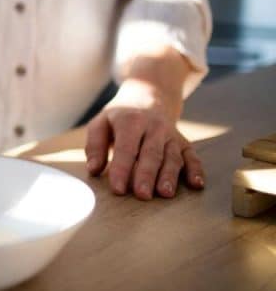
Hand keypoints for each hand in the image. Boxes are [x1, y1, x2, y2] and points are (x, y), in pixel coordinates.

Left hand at [84, 78, 204, 199]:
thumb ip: (95, 145)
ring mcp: (171, 135)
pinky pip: (192, 156)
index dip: (121, 168)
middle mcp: (154, 127)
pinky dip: (196, 170)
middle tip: (142, 195)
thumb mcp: (101, 123)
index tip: (117, 189)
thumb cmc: (120, 116)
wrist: (149, 95)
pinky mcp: (184, 142)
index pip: (126, 148)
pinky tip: (197, 184)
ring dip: (170, 175)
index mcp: (130, 121)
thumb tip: (93, 169)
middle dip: (147, 175)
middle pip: (151, 153)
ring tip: (165, 193)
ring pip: (172, 156)